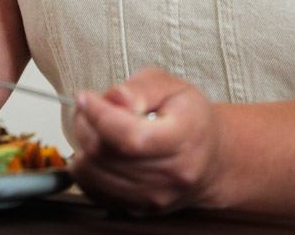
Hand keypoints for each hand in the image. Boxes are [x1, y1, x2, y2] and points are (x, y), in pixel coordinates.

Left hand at [69, 67, 224, 214]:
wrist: (211, 160)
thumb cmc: (190, 120)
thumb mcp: (172, 87)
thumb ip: (141, 88)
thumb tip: (114, 98)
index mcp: (183, 140)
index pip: (130, 136)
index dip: (99, 115)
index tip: (85, 98)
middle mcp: (170, 175)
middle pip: (105, 154)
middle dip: (86, 123)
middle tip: (90, 106)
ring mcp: (153, 196)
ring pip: (92, 172)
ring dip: (83, 144)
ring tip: (96, 127)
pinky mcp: (137, 208)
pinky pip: (92, 188)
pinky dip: (86, 166)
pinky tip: (99, 149)